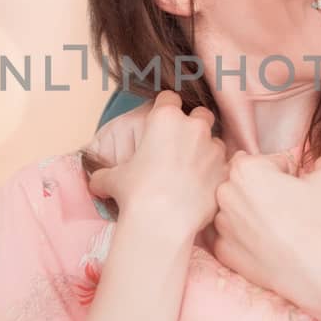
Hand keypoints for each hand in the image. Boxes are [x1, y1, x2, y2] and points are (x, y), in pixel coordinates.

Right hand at [87, 91, 224, 240]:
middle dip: (193, 125)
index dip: (165, 110)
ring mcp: (213, 148)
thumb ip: (104, 174)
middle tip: (182, 146)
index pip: (169, 99)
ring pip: (214, 141)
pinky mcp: (225, 170)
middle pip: (200, 114)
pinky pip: (225, 166)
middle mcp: (193, 127)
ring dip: (206, 152)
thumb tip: (94, 181)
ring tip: (192, 172)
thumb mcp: (111, 180)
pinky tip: (204, 187)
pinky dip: (216, 174)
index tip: (162, 125)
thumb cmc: (135, 195)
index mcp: (165, 118)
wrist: (163, 221)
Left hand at [212, 152, 320, 300]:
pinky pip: (232, 238)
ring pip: (236, 211)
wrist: (312, 269)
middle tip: (288, 206)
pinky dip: (245, 239)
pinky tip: (267, 245)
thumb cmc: (319, 220)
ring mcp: (220, 224)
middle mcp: (225, 193)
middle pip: (246, 184)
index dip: (285, 173)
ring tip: (279, 227)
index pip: (266, 162)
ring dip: (252, 214)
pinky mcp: (222, 250)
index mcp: (245, 168)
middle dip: (264, 190)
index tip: (296, 187)